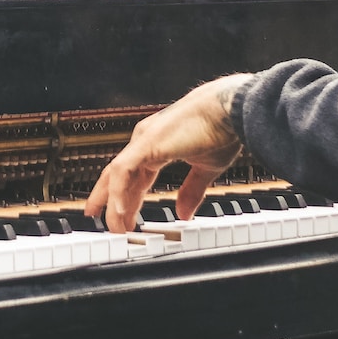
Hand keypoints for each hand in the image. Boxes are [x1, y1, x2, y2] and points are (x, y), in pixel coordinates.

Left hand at [85, 74, 249, 232]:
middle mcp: (145, 143)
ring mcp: (144, 141)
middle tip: (106, 225)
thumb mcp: (205, 168)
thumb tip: (184, 213)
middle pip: (117, 177)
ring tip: (114, 227)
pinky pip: (124, 170)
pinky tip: (120, 212)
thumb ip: (192, 190)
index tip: (121, 217)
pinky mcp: (147, 142)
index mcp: (158, 147)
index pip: (133, 177)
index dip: (125, 198)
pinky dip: (119, 192)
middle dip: (108, 202)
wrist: (231, 111)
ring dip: (112, 203)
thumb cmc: (222, 130)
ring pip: (116, 176)